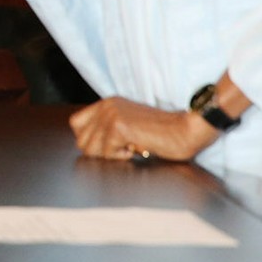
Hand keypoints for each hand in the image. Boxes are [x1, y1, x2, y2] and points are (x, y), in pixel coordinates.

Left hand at [69, 97, 217, 163]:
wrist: (186, 130)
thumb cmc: (163, 132)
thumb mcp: (130, 124)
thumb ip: (108, 129)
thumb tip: (89, 147)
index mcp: (107, 104)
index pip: (76, 124)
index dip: (90, 141)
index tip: (110, 146)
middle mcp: (106, 106)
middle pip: (81, 141)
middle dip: (99, 153)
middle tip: (123, 149)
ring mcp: (110, 115)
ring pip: (90, 149)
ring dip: (110, 155)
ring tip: (131, 148)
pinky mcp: (118, 127)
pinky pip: (106, 154)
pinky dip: (121, 157)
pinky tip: (137, 149)